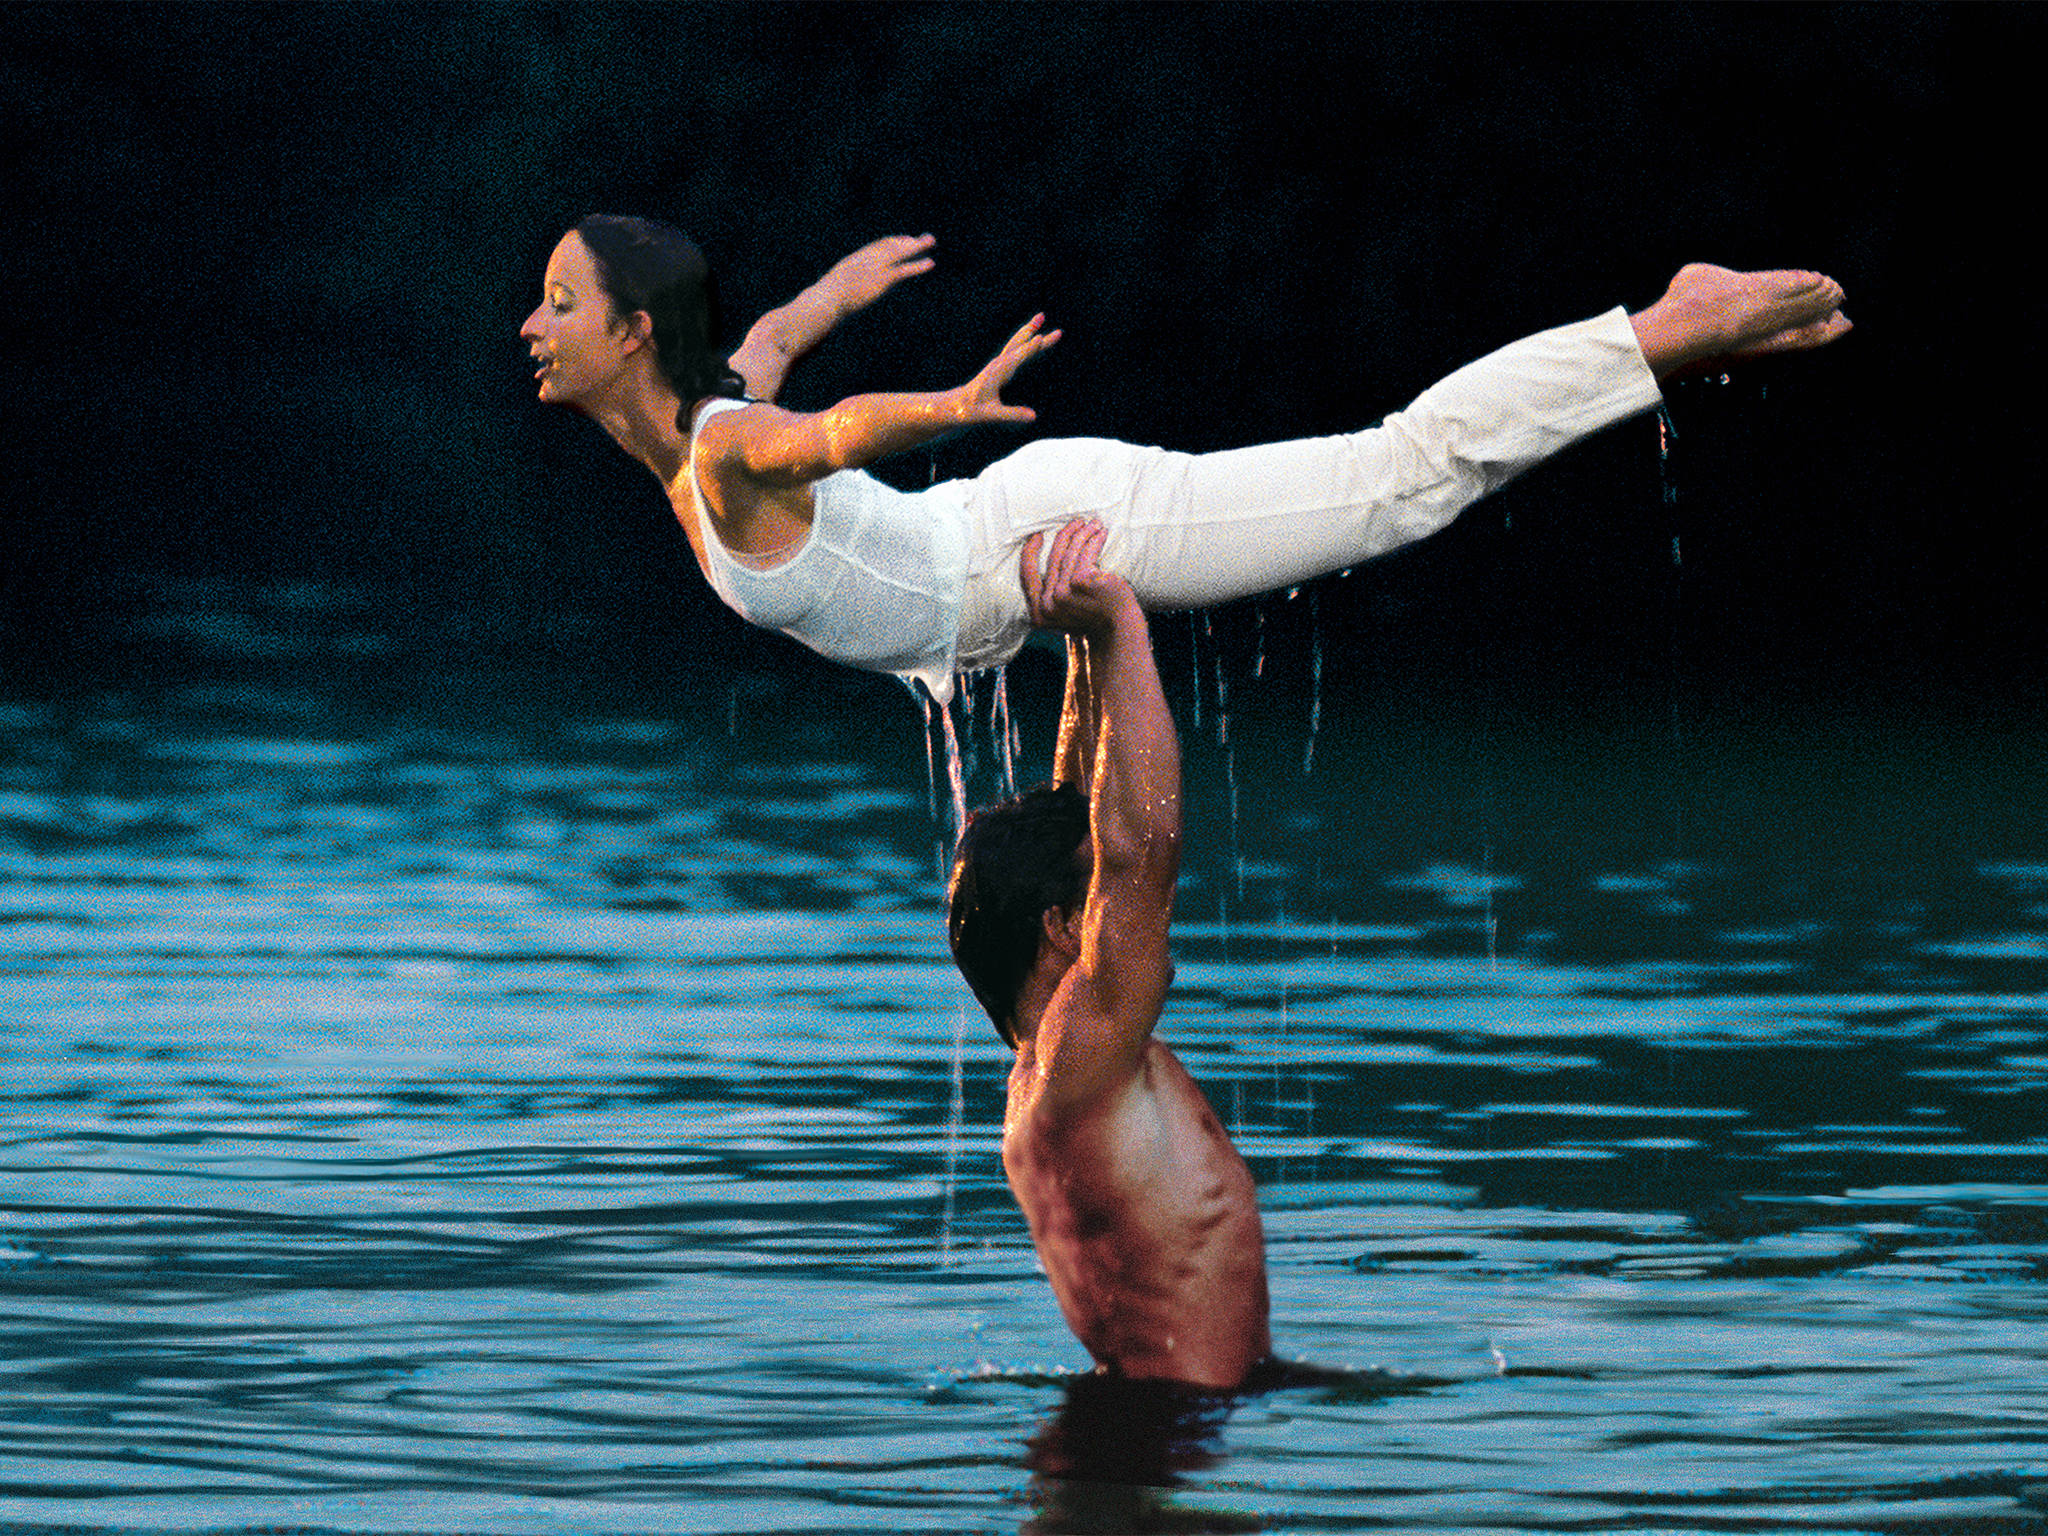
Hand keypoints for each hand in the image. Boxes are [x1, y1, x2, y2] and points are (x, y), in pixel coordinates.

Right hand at [821, 234, 936, 314]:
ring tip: (930, 241)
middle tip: (923, 239)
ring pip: (899, 253)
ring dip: (916, 247)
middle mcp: (865, 260)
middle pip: (890, 245)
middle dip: (906, 242)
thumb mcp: (833, 293)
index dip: (892, 243)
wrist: (827, 301)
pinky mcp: (881, 279)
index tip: (905, 241)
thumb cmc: (825, 301)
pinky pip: (903, 270)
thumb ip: (842, 290)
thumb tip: (841, 299)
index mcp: (854, 261)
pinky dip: (917, 266)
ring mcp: (874, 268)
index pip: (876, 248)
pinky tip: (930, 263)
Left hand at [955, 314, 1061, 427]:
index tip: (1041, 338)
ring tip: (1041, 317)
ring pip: (1017, 342)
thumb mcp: (993, 415)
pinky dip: (1026, 340)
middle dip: (1031, 329)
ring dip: (1029, 329)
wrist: (959, 406)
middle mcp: (999, 363)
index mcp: (998, 372)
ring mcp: (1000, 363)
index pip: (1017, 357)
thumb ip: (1013, 414)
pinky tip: (1033, 339)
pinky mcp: (1001, 366)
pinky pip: (1016, 349)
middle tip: (1042, 315)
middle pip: (1018, 343)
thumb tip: (1034, 417)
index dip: (1029, 349)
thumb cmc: (973, 410)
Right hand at [1021, 518, 1133, 634]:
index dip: (1030, 552)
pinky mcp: (1080, 582)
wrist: (1118, 631)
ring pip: (1070, 552)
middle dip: (1066, 535)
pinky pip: (1086, 553)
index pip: (1027, 575)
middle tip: (1077, 522)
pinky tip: (1100, 534)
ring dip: (1082, 533)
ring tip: (1093, 525)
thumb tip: (1058, 560)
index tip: (1037, 536)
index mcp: (1040, 612)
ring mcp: (1063, 593)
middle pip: (1053, 558)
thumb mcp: (1067, 612)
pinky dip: (1094, 540)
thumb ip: (1055, 595)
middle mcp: (1048, 603)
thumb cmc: (1097, 620)